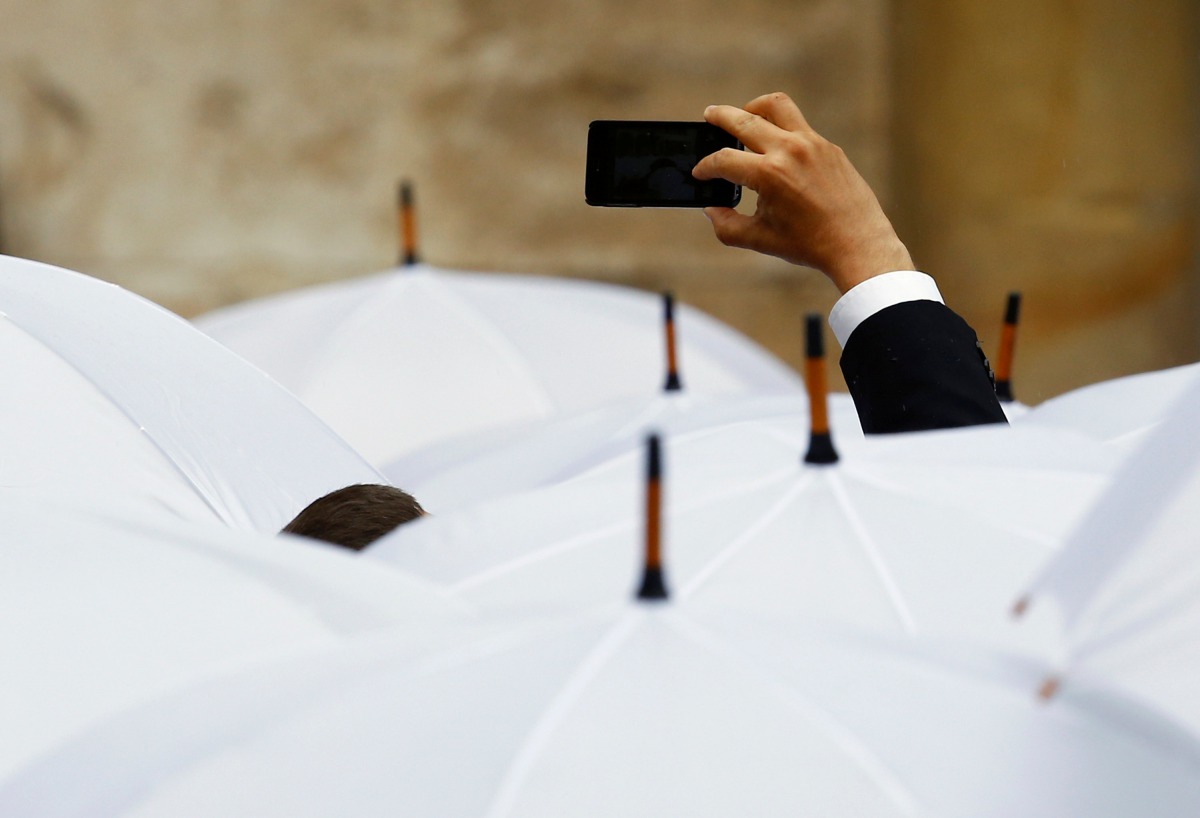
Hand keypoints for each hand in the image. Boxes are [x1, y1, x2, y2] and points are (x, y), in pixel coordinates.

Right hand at [692, 92, 913, 293]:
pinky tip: (774, 145)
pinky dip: (780, 128)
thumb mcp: (760, 239)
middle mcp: (789, 150)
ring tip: (744, 117)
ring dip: (754, 107)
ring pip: (776, 105)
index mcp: (769, 174)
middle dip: (719, 118)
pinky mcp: (828, 146)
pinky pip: (798, 125)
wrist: (857, 243)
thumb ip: (727, 226)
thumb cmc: (810, 244)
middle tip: (708, 117)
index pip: (724, 159)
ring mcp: (812, 143)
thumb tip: (711, 209)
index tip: (700, 173)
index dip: (705, 167)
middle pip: (743, 118)